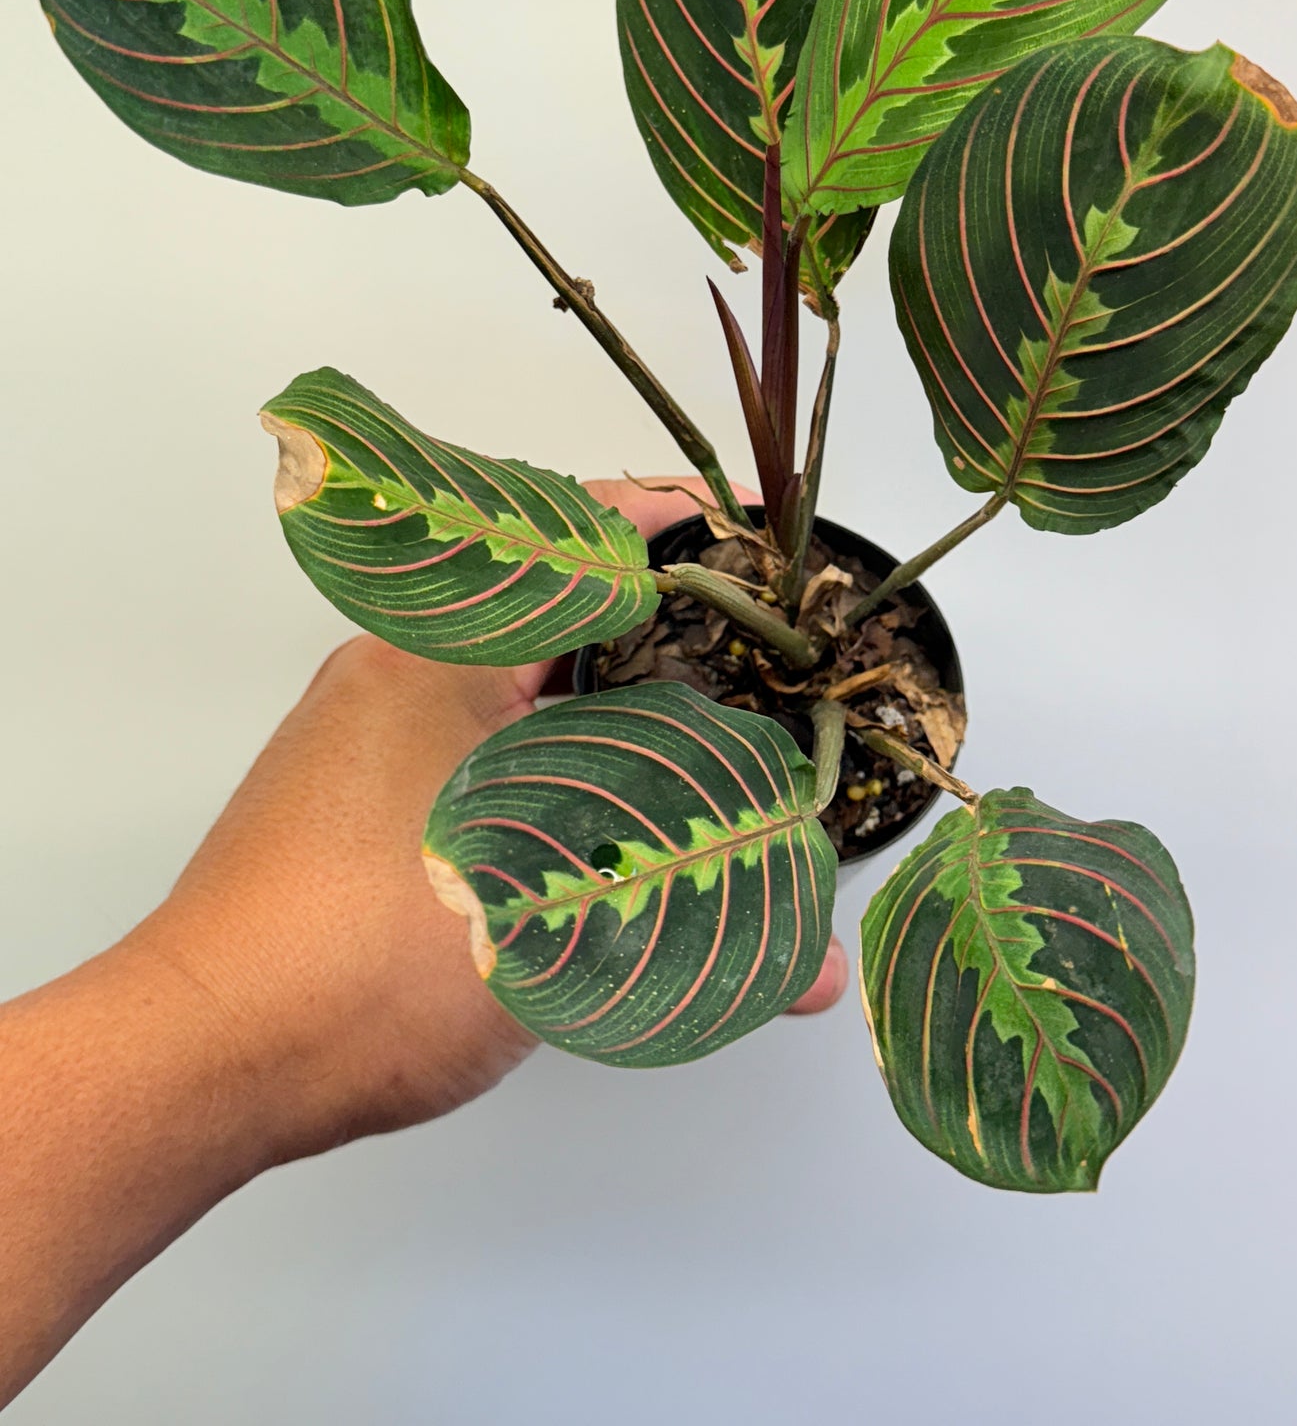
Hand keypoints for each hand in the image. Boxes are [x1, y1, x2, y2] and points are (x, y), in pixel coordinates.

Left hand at [129, 475, 848, 1165]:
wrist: (201, 1055)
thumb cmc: (362, 960)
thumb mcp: (560, 928)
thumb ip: (707, 932)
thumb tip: (817, 966)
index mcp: (441, 655)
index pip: (574, 541)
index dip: (667, 519)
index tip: (741, 518)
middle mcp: (395, 676)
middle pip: (547, 612)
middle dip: (648, 623)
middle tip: (741, 645)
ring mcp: (364, 741)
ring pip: (510, 692)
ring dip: (596, 705)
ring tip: (689, 735)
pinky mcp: (351, 808)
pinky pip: (474, 753)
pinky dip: (546, 768)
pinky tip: (597, 825)